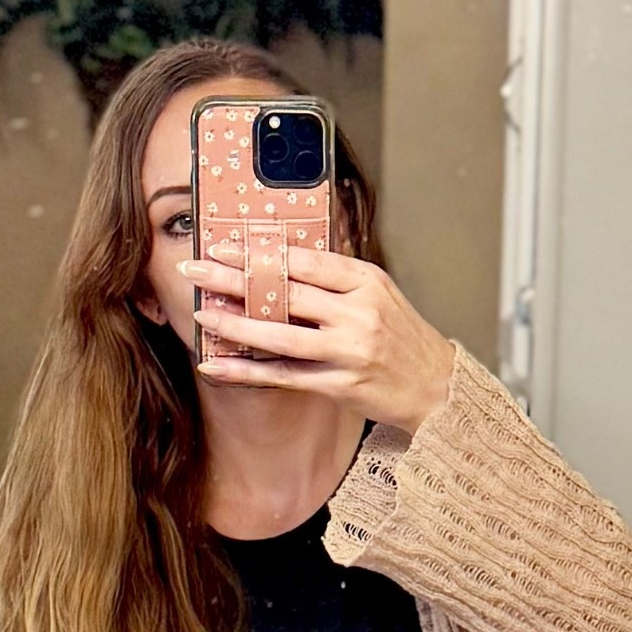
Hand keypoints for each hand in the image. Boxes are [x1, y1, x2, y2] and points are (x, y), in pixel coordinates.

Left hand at [180, 243, 456, 433]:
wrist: (437, 386)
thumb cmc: (402, 337)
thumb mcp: (379, 294)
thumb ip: (336, 279)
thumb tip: (282, 261)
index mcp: (366, 282)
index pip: (304, 260)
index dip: (259, 252)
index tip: (223, 245)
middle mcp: (357, 314)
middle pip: (286, 293)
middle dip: (234, 280)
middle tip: (195, 269)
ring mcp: (348, 352)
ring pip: (281, 336)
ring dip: (235, 326)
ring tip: (200, 315)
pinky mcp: (339, 386)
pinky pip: (283, 377)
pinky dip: (247, 372)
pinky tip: (216, 367)